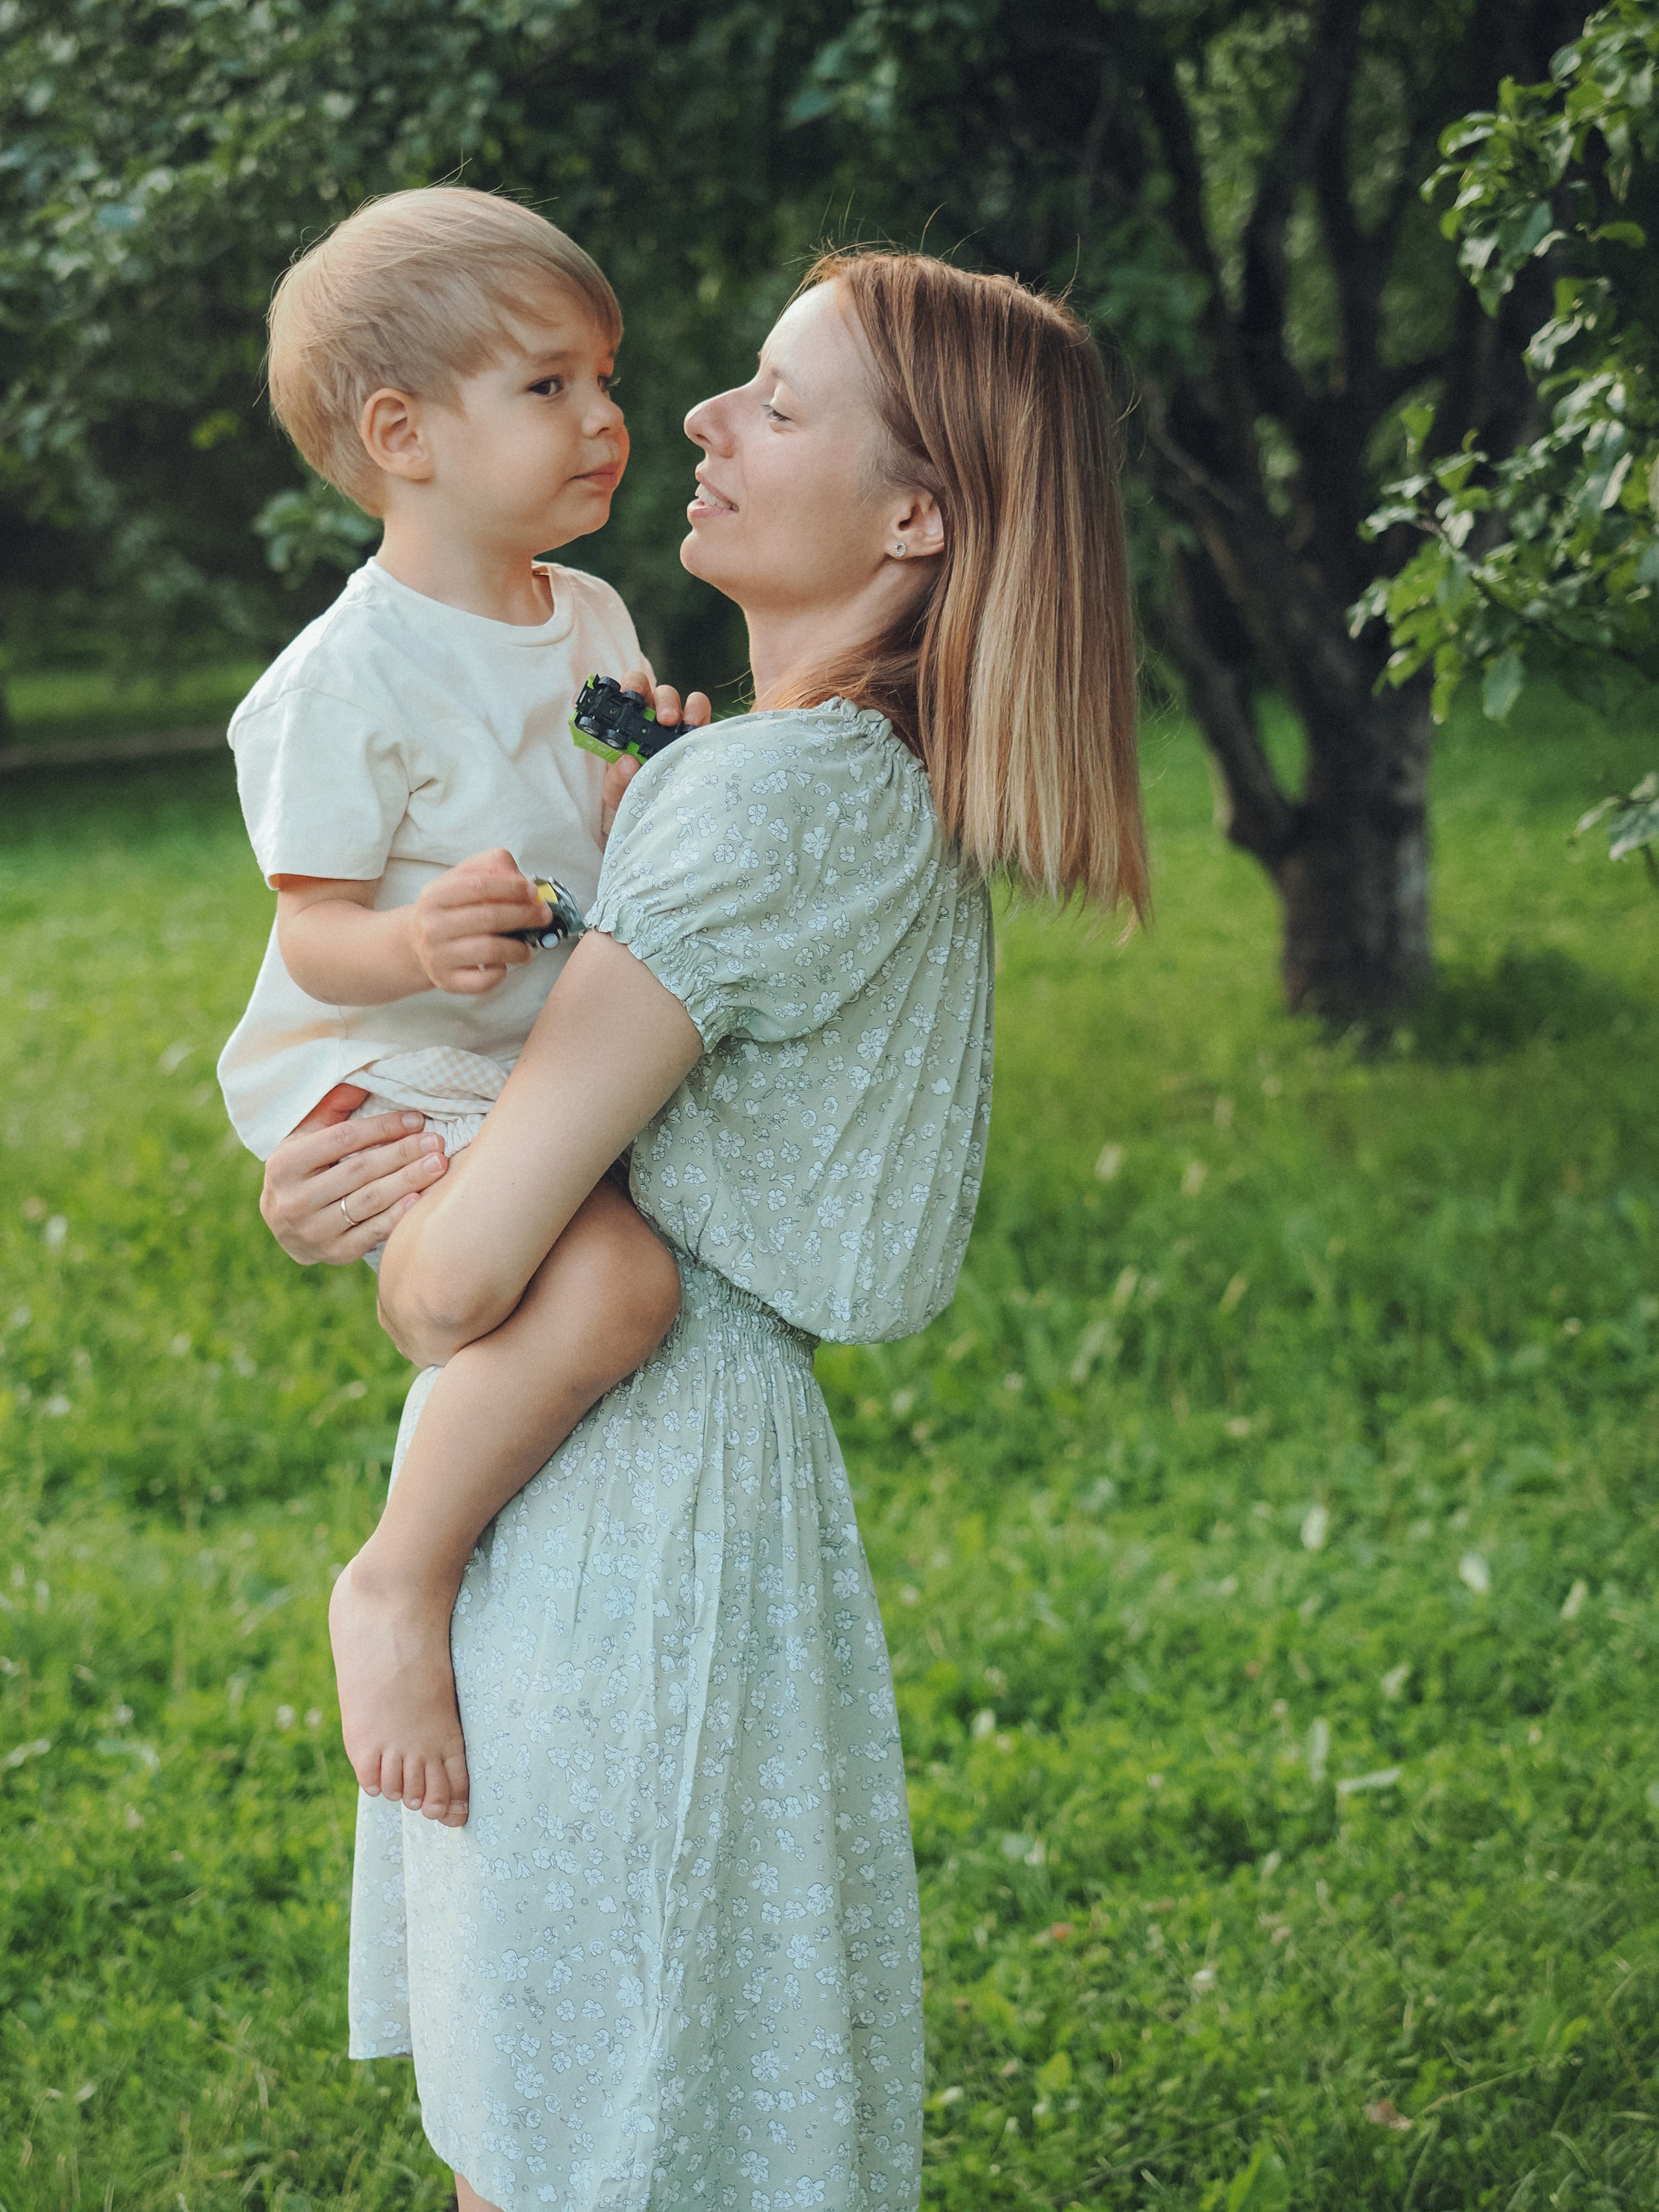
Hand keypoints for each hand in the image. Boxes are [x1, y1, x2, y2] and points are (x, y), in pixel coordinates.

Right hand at [260, 1084, 448, 1264]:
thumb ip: (331, 1109)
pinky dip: (398, 1216)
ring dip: (409, 1181)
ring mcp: (314, 1231)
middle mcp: (294, 1200)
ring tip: (439, 1165)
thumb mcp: (305, 1137)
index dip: (383, 1127)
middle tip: (436, 1142)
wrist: (283, 1226)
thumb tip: (362, 1082)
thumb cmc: (303, 1170)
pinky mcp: (334, 1253)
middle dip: (403, 1153)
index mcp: (285, 1164)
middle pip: (360, 1170)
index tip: (416, 1119)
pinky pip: (373, 1232)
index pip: (343, 1139)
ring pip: (370, 1201)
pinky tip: (421, 1199)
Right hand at [408, 849, 548, 994]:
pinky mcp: (447, 982)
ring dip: (518, 948)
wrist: (416, 945)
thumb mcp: (460, 880)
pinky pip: (482, 981)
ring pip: (489, 950)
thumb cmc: (450, 909)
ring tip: (528, 947)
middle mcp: (432, 926)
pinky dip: (500, 973)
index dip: (511, 888)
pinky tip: (503, 965)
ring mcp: (438, 956)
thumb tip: (520, 880)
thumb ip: (490, 868)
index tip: (533, 892)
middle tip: (544, 917)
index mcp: (435, 895)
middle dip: (524, 916)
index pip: (478, 886)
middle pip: (488, 917)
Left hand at [601, 674, 711, 838]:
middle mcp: (645, 718)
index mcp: (623, 728)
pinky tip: (694, 727)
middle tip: (656, 718)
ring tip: (675, 724)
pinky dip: (697, 710)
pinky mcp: (697, 726)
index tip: (620, 700)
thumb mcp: (620, 794)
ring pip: (669, 693)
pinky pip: (699, 706)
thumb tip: (627, 762)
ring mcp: (672, 720)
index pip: (617, 699)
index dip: (615, 692)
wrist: (669, 814)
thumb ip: (616, 781)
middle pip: (642, 686)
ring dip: (671, 703)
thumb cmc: (639, 798)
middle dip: (643, 693)